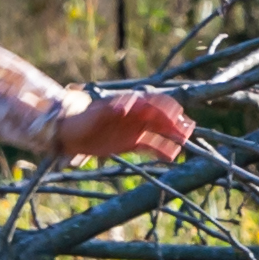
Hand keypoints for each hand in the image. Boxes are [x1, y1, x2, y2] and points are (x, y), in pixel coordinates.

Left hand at [56, 88, 190, 161]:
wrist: (71, 134)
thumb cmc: (81, 121)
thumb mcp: (94, 115)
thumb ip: (110, 110)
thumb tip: (127, 105)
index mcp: (130, 104)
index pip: (153, 103)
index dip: (167, 108)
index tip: (177, 116)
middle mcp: (136, 115)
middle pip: (161, 117)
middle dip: (175, 122)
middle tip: (187, 130)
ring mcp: (136, 129)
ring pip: (160, 131)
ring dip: (173, 135)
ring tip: (184, 141)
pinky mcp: (133, 142)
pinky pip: (151, 145)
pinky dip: (162, 150)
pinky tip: (172, 156)